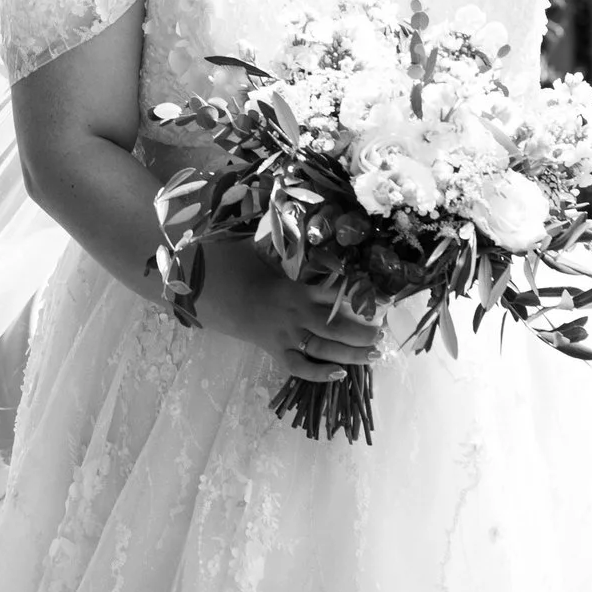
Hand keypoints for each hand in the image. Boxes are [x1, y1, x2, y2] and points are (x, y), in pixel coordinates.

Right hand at [190, 237, 384, 383]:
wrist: (209, 292)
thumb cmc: (238, 267)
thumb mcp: (263, 249)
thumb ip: (287, 242)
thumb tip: (302, 217)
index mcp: (294, 288)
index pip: (333, 292)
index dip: (358, 295)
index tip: (382, 299)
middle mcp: (294, 313)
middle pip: (334, 327)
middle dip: (361, 333)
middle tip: (382, 336)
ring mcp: (285, 335)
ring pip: (323, 348)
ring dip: (350, 353)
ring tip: (373, 355)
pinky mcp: (274, 350)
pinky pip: (298, 367)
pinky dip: (319, 373)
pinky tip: (339, 374)